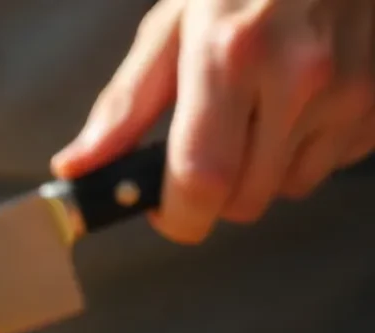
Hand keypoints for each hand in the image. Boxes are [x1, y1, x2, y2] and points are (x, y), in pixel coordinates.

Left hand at [52, 0, 374, 243]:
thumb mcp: (173, 24)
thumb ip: (125, 103)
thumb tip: (76, 165)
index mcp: (231, 56)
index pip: (201, 180)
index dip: (176, 216)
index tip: (162, 211)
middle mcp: (298, 78)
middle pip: (244, 201)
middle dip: (213, 193)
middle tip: (206, 145)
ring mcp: (350, 93)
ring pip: (288, 189)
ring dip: (261, 172)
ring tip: (257, 111)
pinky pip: (330, 165)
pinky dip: (305, 150)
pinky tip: (297, 103)